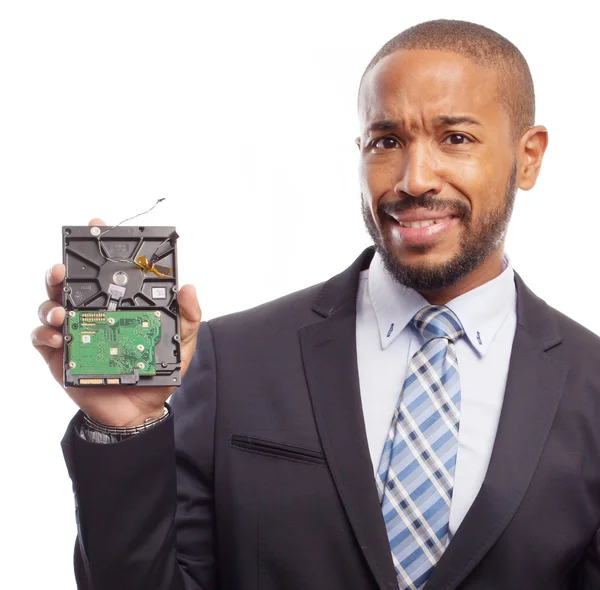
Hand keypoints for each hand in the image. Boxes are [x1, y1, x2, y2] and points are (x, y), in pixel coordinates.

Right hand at [31, 218, 201, 426]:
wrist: (141, 410)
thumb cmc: (157, 373)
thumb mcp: (180, 343)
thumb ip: (188, 316)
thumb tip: (189, 287)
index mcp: (118, 307)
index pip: (105, 273)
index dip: (98, 249)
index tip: (96, 227)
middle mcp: (92, 314)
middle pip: (69, 284)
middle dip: (61, 270)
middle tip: (62, 267)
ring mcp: (75, 334)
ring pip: (49, 306)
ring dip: (50, 303)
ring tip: (62, 311)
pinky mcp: (61, 357)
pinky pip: (42, 339)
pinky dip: (44, 334)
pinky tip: (58, 338)